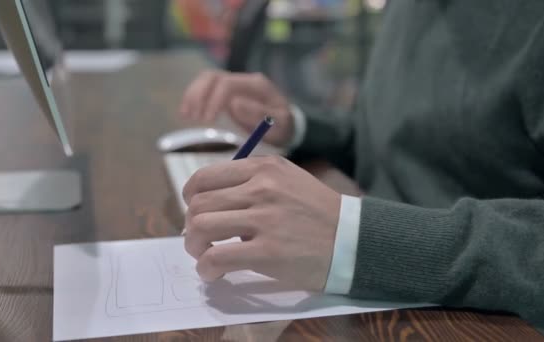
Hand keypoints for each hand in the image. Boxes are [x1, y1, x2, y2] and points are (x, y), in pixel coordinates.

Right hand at [179, 70, 294, 146]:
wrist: (286, 126)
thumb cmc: (283, 126)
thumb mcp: (279, 123)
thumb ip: (259, 114)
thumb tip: (234, 104)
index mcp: (256, 85)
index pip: (228, 84)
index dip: (214, 100)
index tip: (206, 120)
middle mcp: (242, 81)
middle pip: (213, 77)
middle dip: (198, 95)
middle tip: (191, 117)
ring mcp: (233, 86)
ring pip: (206, 80)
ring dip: (192, 95)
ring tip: (185, 115)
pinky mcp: (225, 95)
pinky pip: (205, 90)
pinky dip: (193, 99)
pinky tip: (186, 113)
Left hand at [182, 155, 340, 290]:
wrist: (352, 240)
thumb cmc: (317, 213)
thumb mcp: (287, 180)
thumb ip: (252, 182)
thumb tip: (209, 201)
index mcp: (264, 168)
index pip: (206, 177)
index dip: (191, 197)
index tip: (194, 211)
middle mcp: (261, 188)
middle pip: (199, 203)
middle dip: (191, 225)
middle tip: (200, 239)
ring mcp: (264, 220)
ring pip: (201, 227)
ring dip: (194, 246)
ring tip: (204, 255)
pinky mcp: (267, 252)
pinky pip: (216, 258)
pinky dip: (206, 268)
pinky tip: (214, 273)